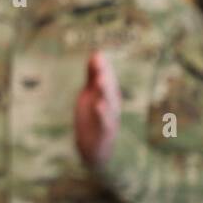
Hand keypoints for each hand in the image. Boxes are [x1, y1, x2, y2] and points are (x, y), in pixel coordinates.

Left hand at [75, 50, 119, 167]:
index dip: (103, 68)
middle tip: (99, 62)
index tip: (96, 54)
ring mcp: (109, 121)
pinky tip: (99, 106)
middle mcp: (111, 107)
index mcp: (108, 96)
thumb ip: (93, 75)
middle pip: (109, 90)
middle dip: (105, 76)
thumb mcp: (90, 94)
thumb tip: (97, 54)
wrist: (94, 149)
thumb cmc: (93, 118)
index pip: (107, 80)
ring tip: (100, 80)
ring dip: (105, 92)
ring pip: (109, 105)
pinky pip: (105, 124)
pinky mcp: (104, 134)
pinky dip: (103, 115)